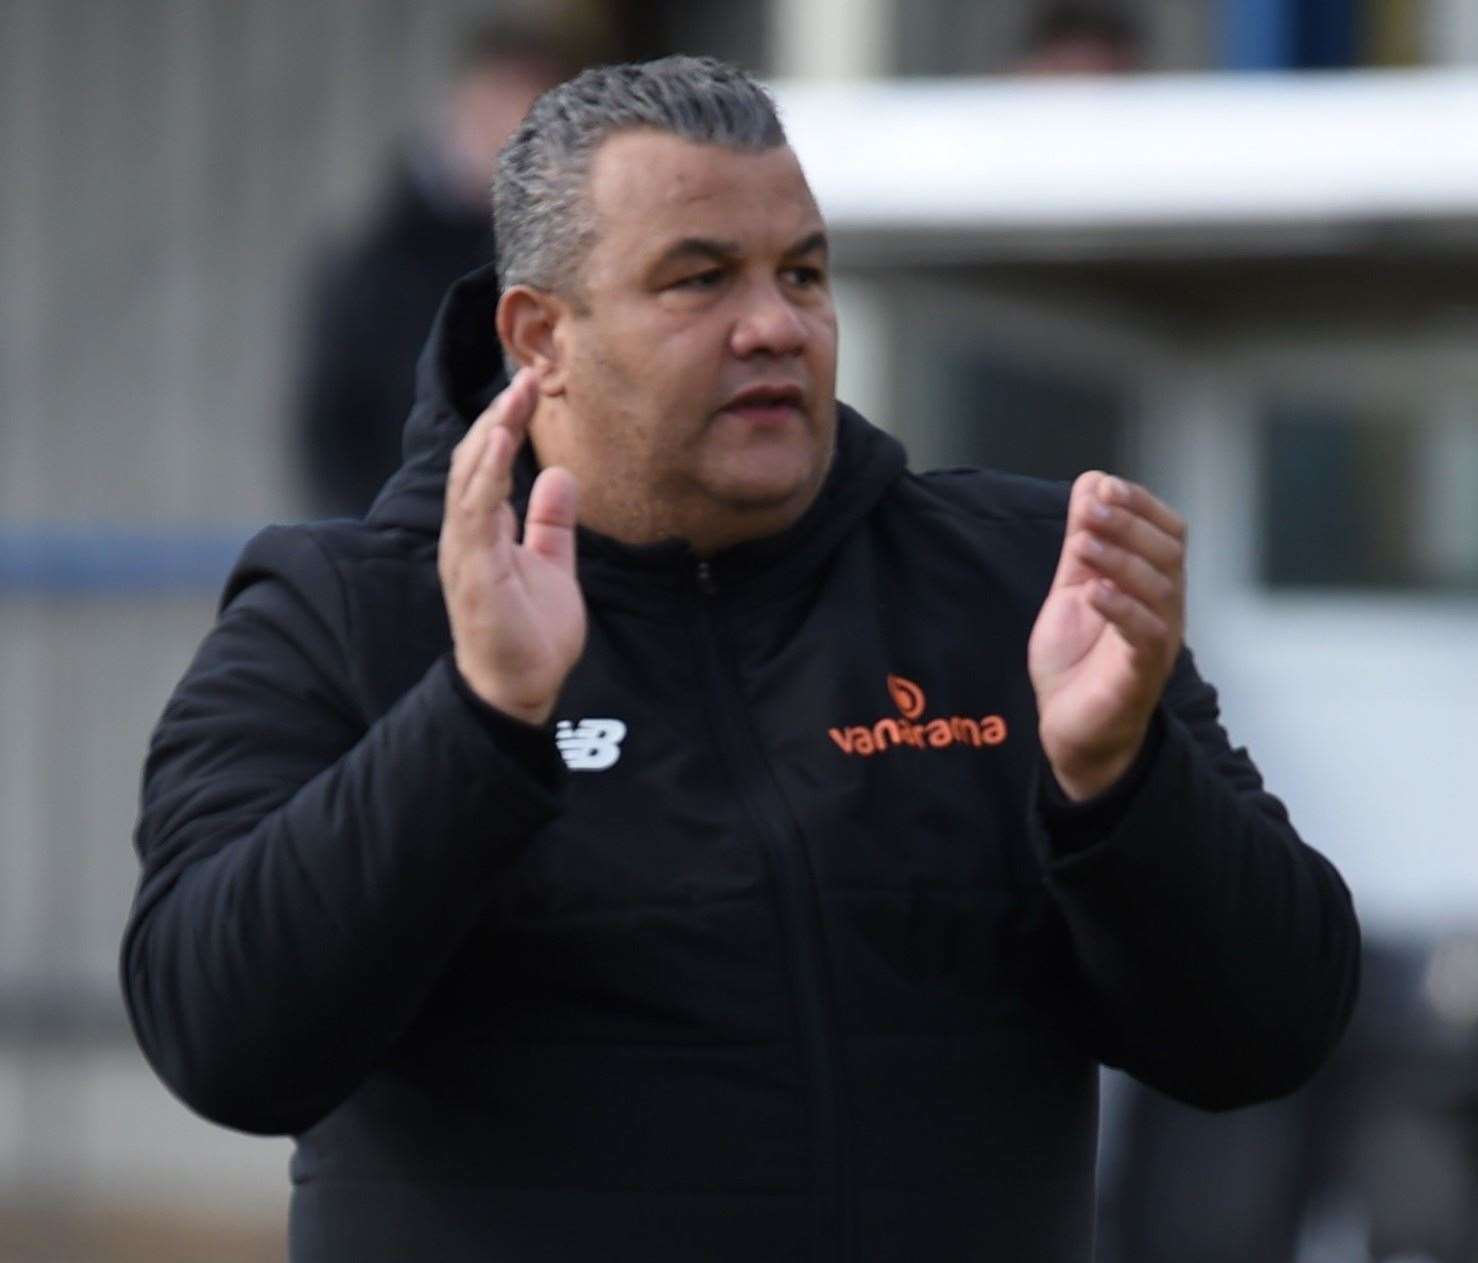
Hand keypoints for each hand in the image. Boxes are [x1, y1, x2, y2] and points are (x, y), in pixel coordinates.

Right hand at [438, 368, 585, 724]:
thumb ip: (551, 522)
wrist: (519, 689)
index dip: (506, 424)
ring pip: (471, 479)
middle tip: (525, 376)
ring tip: (511, 398)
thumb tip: (561, 475)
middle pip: (476, 461)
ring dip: (490, 435)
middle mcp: (468, 534)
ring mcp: (466, 551)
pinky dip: (487, 474)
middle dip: (498, 417)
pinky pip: (476, 512)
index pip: (490, 465)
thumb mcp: (553, 565)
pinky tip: (498, 444)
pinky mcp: (473, 570)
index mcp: (485, 530)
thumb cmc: (530, 634)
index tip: (530, 387)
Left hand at [1028, 472, 1186, 800]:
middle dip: (1130, 523)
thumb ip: (1083, 543)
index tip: (1104, 485)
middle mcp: (1166, 609)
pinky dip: (1119, 608)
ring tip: (1083, 544)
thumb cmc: (1079, 660)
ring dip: (1119, 560)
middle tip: (1093, 508)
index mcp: (1153, 584)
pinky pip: (1144, 635)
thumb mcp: (1073, 590)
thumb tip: (1091, 483)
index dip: (1141, 504)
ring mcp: (1158, 641)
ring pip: (1159, 589)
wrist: (1072, 729)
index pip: (1168, 531)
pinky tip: (1092, 591)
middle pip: (1168, 553)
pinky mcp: (1141, 674)